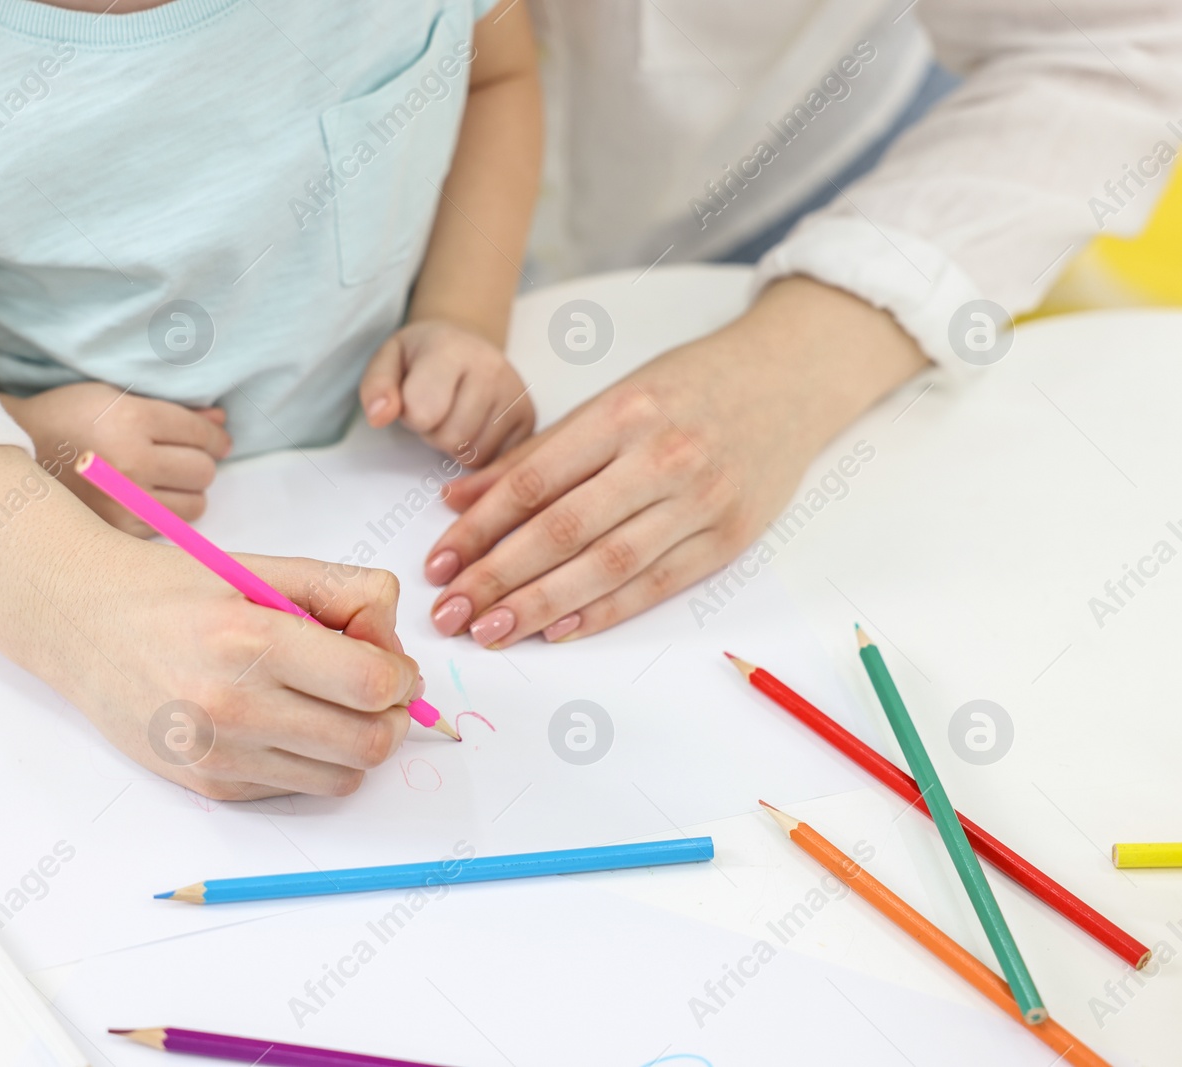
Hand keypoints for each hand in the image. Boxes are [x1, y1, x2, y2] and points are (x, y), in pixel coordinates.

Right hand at [0, 382, 230, 536]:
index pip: (199, 433)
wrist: (14, 456)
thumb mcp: (116, 398)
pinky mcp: (116, 530)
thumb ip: (173, 410)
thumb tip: (222, 422)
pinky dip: (164, 514)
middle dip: (201, 463)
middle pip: (203, 471)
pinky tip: (144, 499)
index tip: (219, 441)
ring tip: (164, 481)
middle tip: (184, 459)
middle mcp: (130, 462)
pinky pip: (168, 527)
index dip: (216, 437)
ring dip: (188, 492)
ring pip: (195, 505)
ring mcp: (123, 501)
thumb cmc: (68, 420)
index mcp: (130, 419)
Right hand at [0, 447, 422, 799]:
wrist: (82, 624)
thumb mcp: (261, 567)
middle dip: (389, 716)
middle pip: (368, 744)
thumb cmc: (176, 590)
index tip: (391, 662)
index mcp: (250, 640)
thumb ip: (343, 592)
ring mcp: (218, 755)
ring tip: (327, 704)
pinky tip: (283, 722)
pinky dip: (310, 762)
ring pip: (342, 778)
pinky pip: (298, 790)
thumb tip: (396, 647)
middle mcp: (232, 707)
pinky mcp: (209, 787)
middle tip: (371, 687)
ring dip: (355, 744)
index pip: (372, 684)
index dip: (401, 675)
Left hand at [359, 320, 533, 463]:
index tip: (413, 398)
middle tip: (435, 409)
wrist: (464, 344)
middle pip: (451, 438)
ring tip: (454, 416)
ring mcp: (515, 393)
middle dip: (434, 433)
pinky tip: (475, 426)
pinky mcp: (529, 417)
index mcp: (450, 348)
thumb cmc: (421, 358)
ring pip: (474, 454)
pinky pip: (496, 461)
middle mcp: (490, 367)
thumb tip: (380, 416)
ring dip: (455, 445)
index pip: (423, 412)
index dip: (410, 415)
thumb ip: (376, 387)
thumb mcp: (387, 361)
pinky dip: (478, 453)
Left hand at [422, 277, 927, 646]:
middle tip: (449, 611)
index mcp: (624, 412)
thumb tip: (456, 498)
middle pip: (563, 530)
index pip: (534, 481)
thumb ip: (536, 453)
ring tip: (490, 630)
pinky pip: (656, 586)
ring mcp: (702, 501)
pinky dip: (602, 612)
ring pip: (606, 566)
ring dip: (540, 605)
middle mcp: (663, 456)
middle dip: (496, 577)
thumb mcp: (612, 399)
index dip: (479, 527)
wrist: (791, 379)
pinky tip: (556, 630)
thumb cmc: (689, 387)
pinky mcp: (729, 538)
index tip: (439, 561)